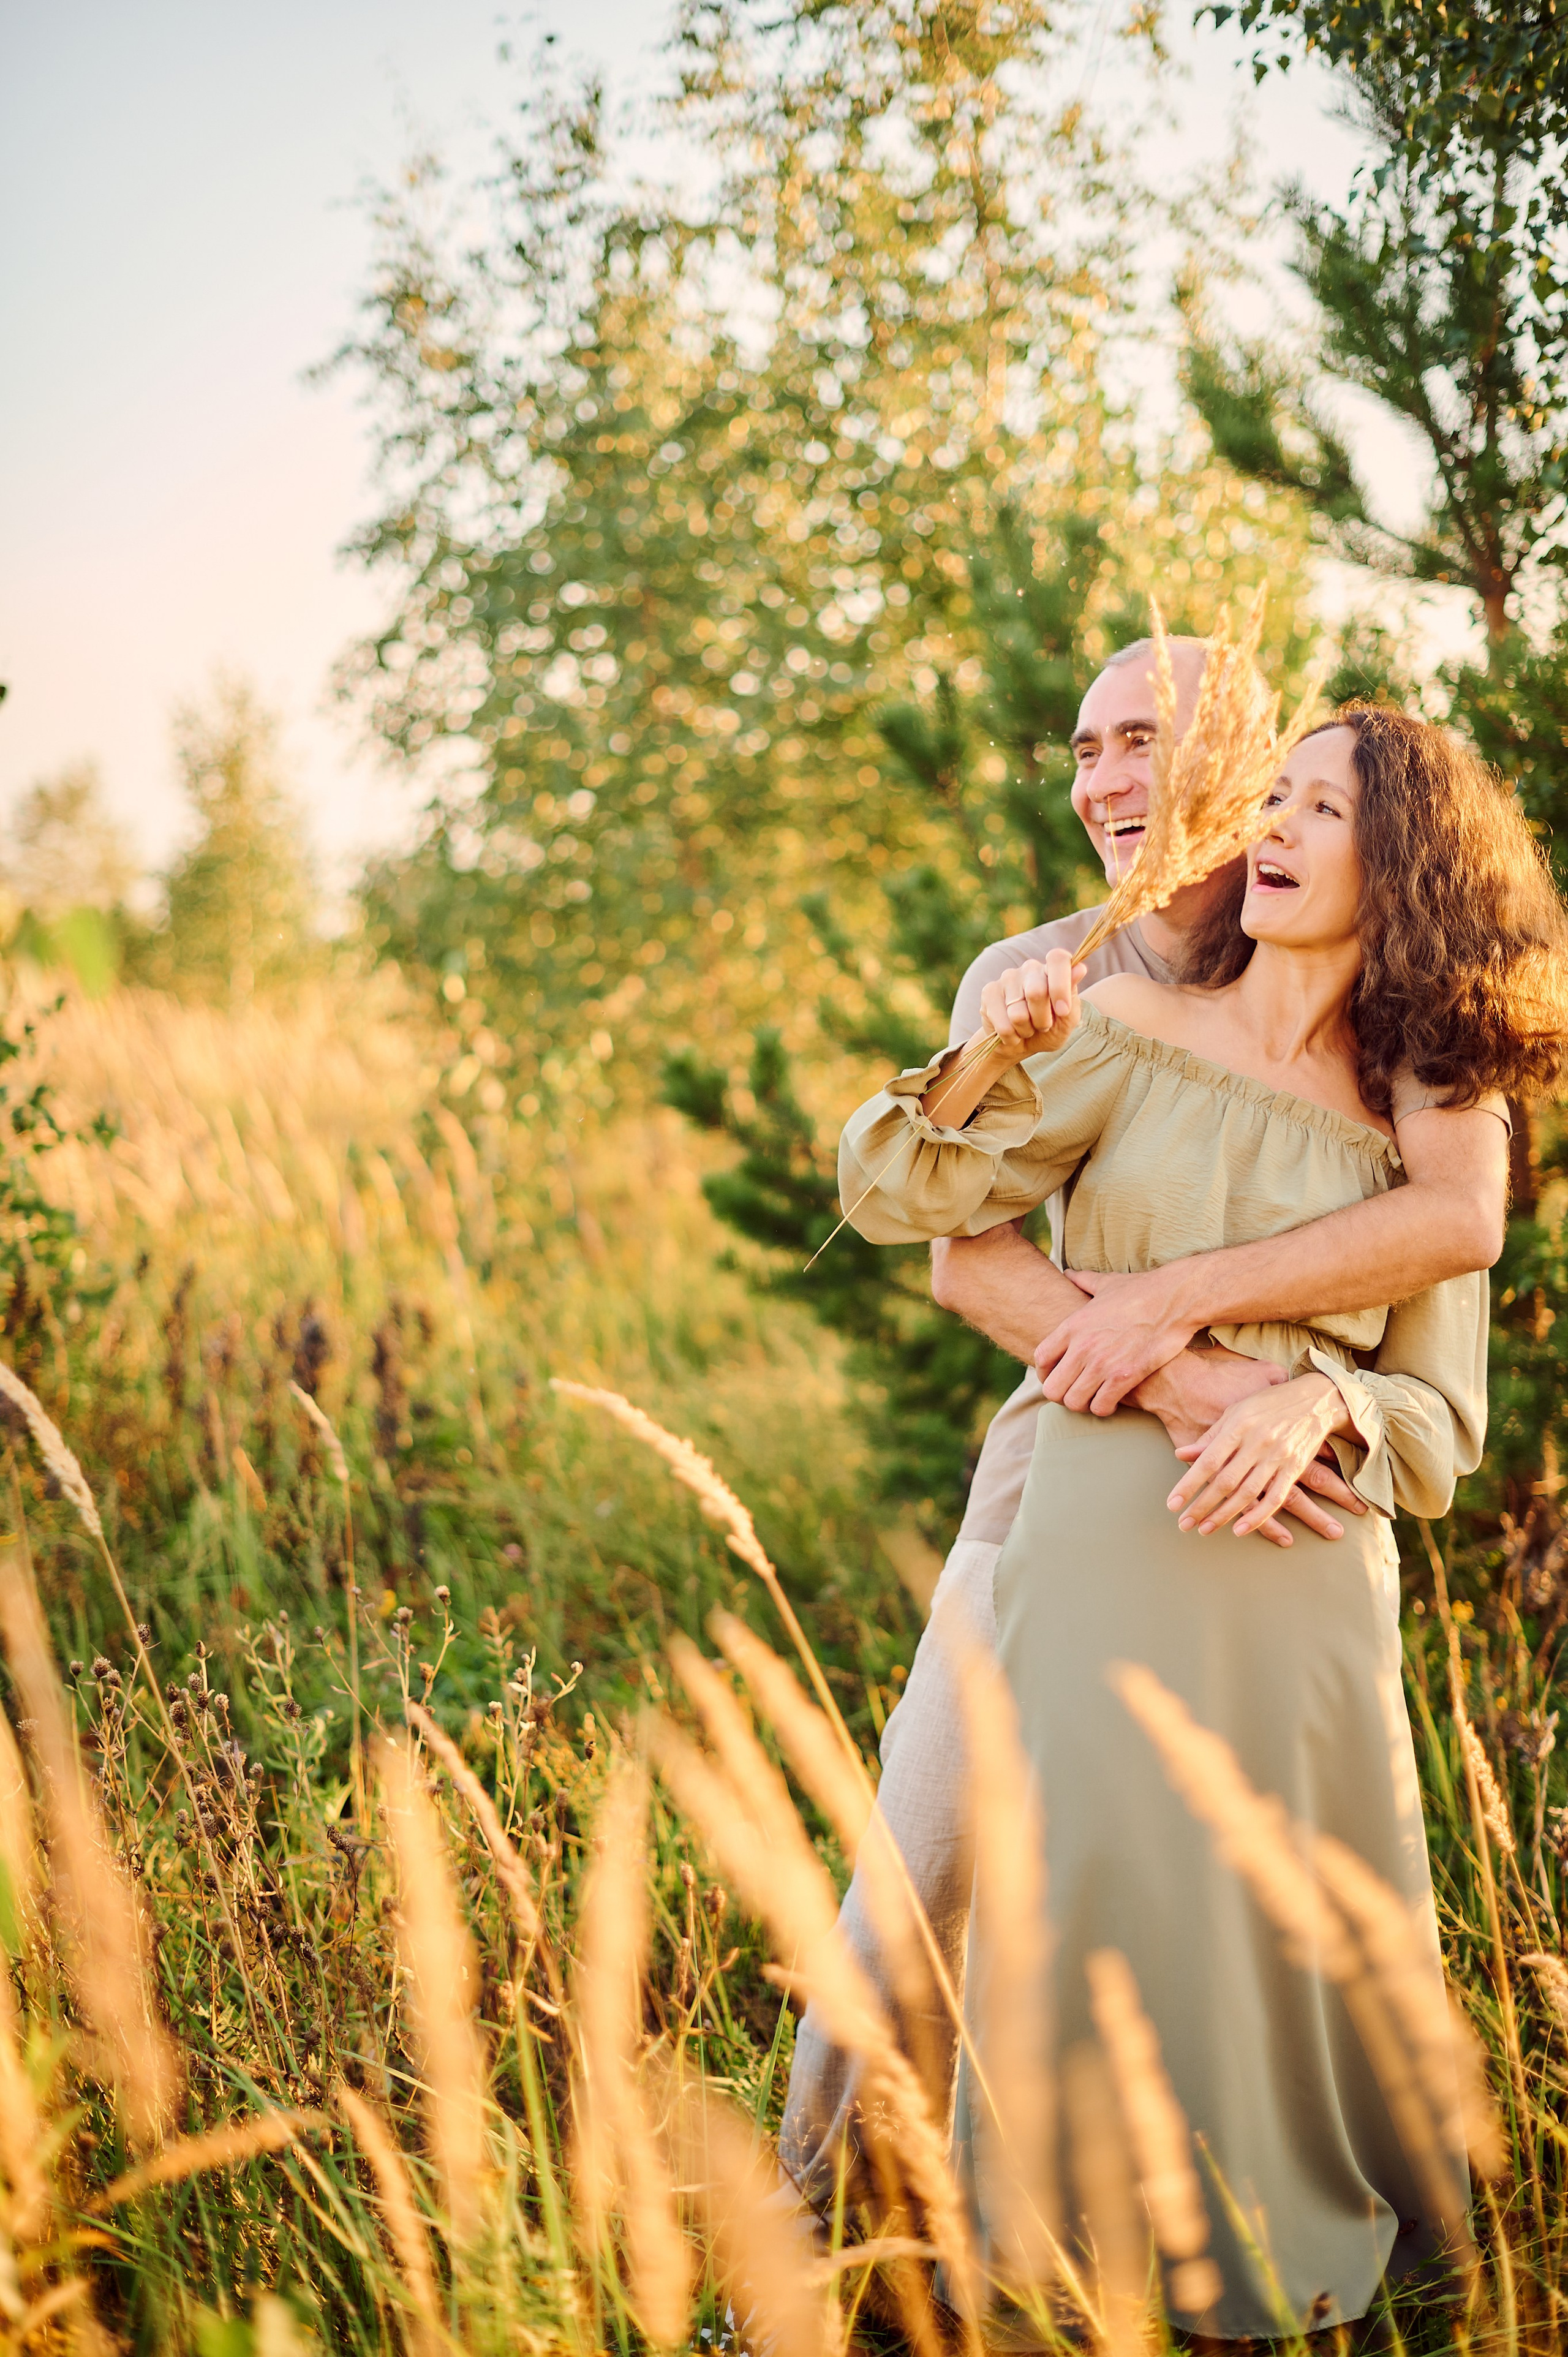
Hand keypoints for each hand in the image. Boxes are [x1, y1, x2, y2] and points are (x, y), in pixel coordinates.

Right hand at [976, 952, 1085, 1065]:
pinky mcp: (989, 992)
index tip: (1063, 1011)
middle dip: (1043, 1019)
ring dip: (1026, 1029)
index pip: (1057, 958)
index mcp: (1052, 970)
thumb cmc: (1049, 1030)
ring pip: (1018, 1012)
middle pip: (1037, 992)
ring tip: (1026, 1028)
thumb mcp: (1067, 1019)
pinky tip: (1011, 1033)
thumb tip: (1080, 968)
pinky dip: (1011, 1036)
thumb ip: (1072, 996)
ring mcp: (1007, 978)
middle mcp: (1030, 968)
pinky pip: (1003, 1023)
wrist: (1020, 1046)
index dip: (1060, 986)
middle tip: (1043, 1025)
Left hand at [1035, 1267, 1202, 1413]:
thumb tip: (1068, 1273)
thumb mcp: (1107, 1283)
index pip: (1041, 1359)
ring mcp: (1102, 1363)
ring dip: (1083, 1404)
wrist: (1175, 1299)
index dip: (1045, 1374)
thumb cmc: (1142, 1290)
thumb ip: (1083, 1281)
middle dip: (1062, 1394)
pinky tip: (1112, 1401)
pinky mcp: (1124, 1376)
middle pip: (1053, 1388)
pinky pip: (1101, 1406)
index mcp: (1073, 1325)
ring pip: (1074, 1402)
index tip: (1055, 1377)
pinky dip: (1104, 1408)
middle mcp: (1082, 1347)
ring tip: (1094, 1398)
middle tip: (1076, 1393)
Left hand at [1167, 1373, 1355, 1540]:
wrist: (1316, 1398)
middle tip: (1184, 1524)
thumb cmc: (1269, 1403)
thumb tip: (1181, 1454)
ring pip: (1248, 1493)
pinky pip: (1276, 1497)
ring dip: (1224, 1515)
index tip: (1172, 1504)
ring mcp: (1278, 1456)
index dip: (1189, 1484)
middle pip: (1225, 1481)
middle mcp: (1257, 1442)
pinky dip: (1258, 1516)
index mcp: (1239, 1426)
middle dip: (1202, 1506)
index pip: (1208, 1461)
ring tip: (1205, 1530)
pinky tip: (1241, 1530)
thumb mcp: (1236, 1411)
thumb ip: (1210, 1436)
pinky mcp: (1295, 1468)